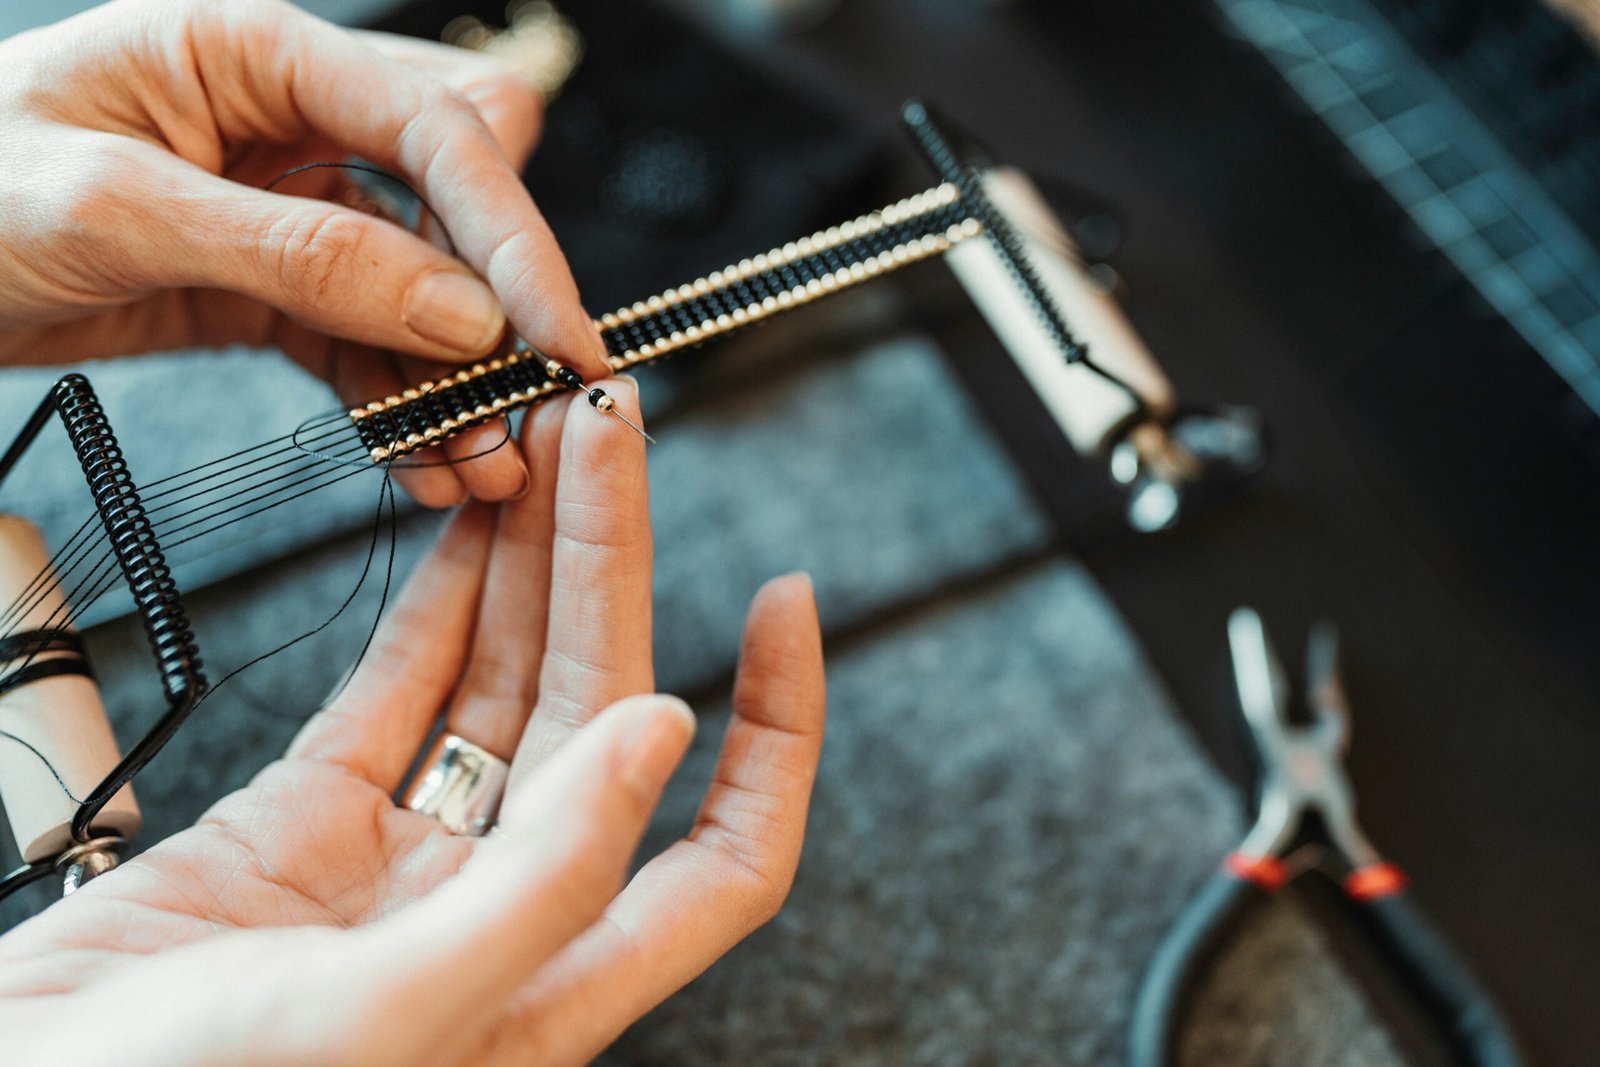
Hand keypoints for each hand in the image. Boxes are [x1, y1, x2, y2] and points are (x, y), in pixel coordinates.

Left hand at [0, 0, 612, 504]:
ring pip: (423, 288)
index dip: (511, 231)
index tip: (557, 331)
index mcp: (258, 53)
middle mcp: (293, 122)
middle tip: (524, 403)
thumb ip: (296, 252)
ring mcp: (291, 209)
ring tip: (481, 461)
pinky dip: (398, 403)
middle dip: (500, 305)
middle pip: (458, 203)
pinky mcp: (275, 288)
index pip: (434, 129)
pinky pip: (365, 343)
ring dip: (457, 375)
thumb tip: (457, 310)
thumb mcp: (115, 208)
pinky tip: (421, 460)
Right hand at [0, 381, 825, 1065]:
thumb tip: (662, 735)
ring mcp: (400, 862)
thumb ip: (544, 886)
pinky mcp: (303, 825)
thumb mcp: (387, 1022)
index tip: (786, 606)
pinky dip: (434, 606)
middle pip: (597, 712)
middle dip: (610, 565)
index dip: (778, 735)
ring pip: (499, 683)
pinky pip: (395, 694)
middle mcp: (495, 913)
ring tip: (547, 440)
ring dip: (530, 563)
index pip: (725, 854)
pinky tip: (467, 524)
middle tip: (608, 430)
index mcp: (551, 983)